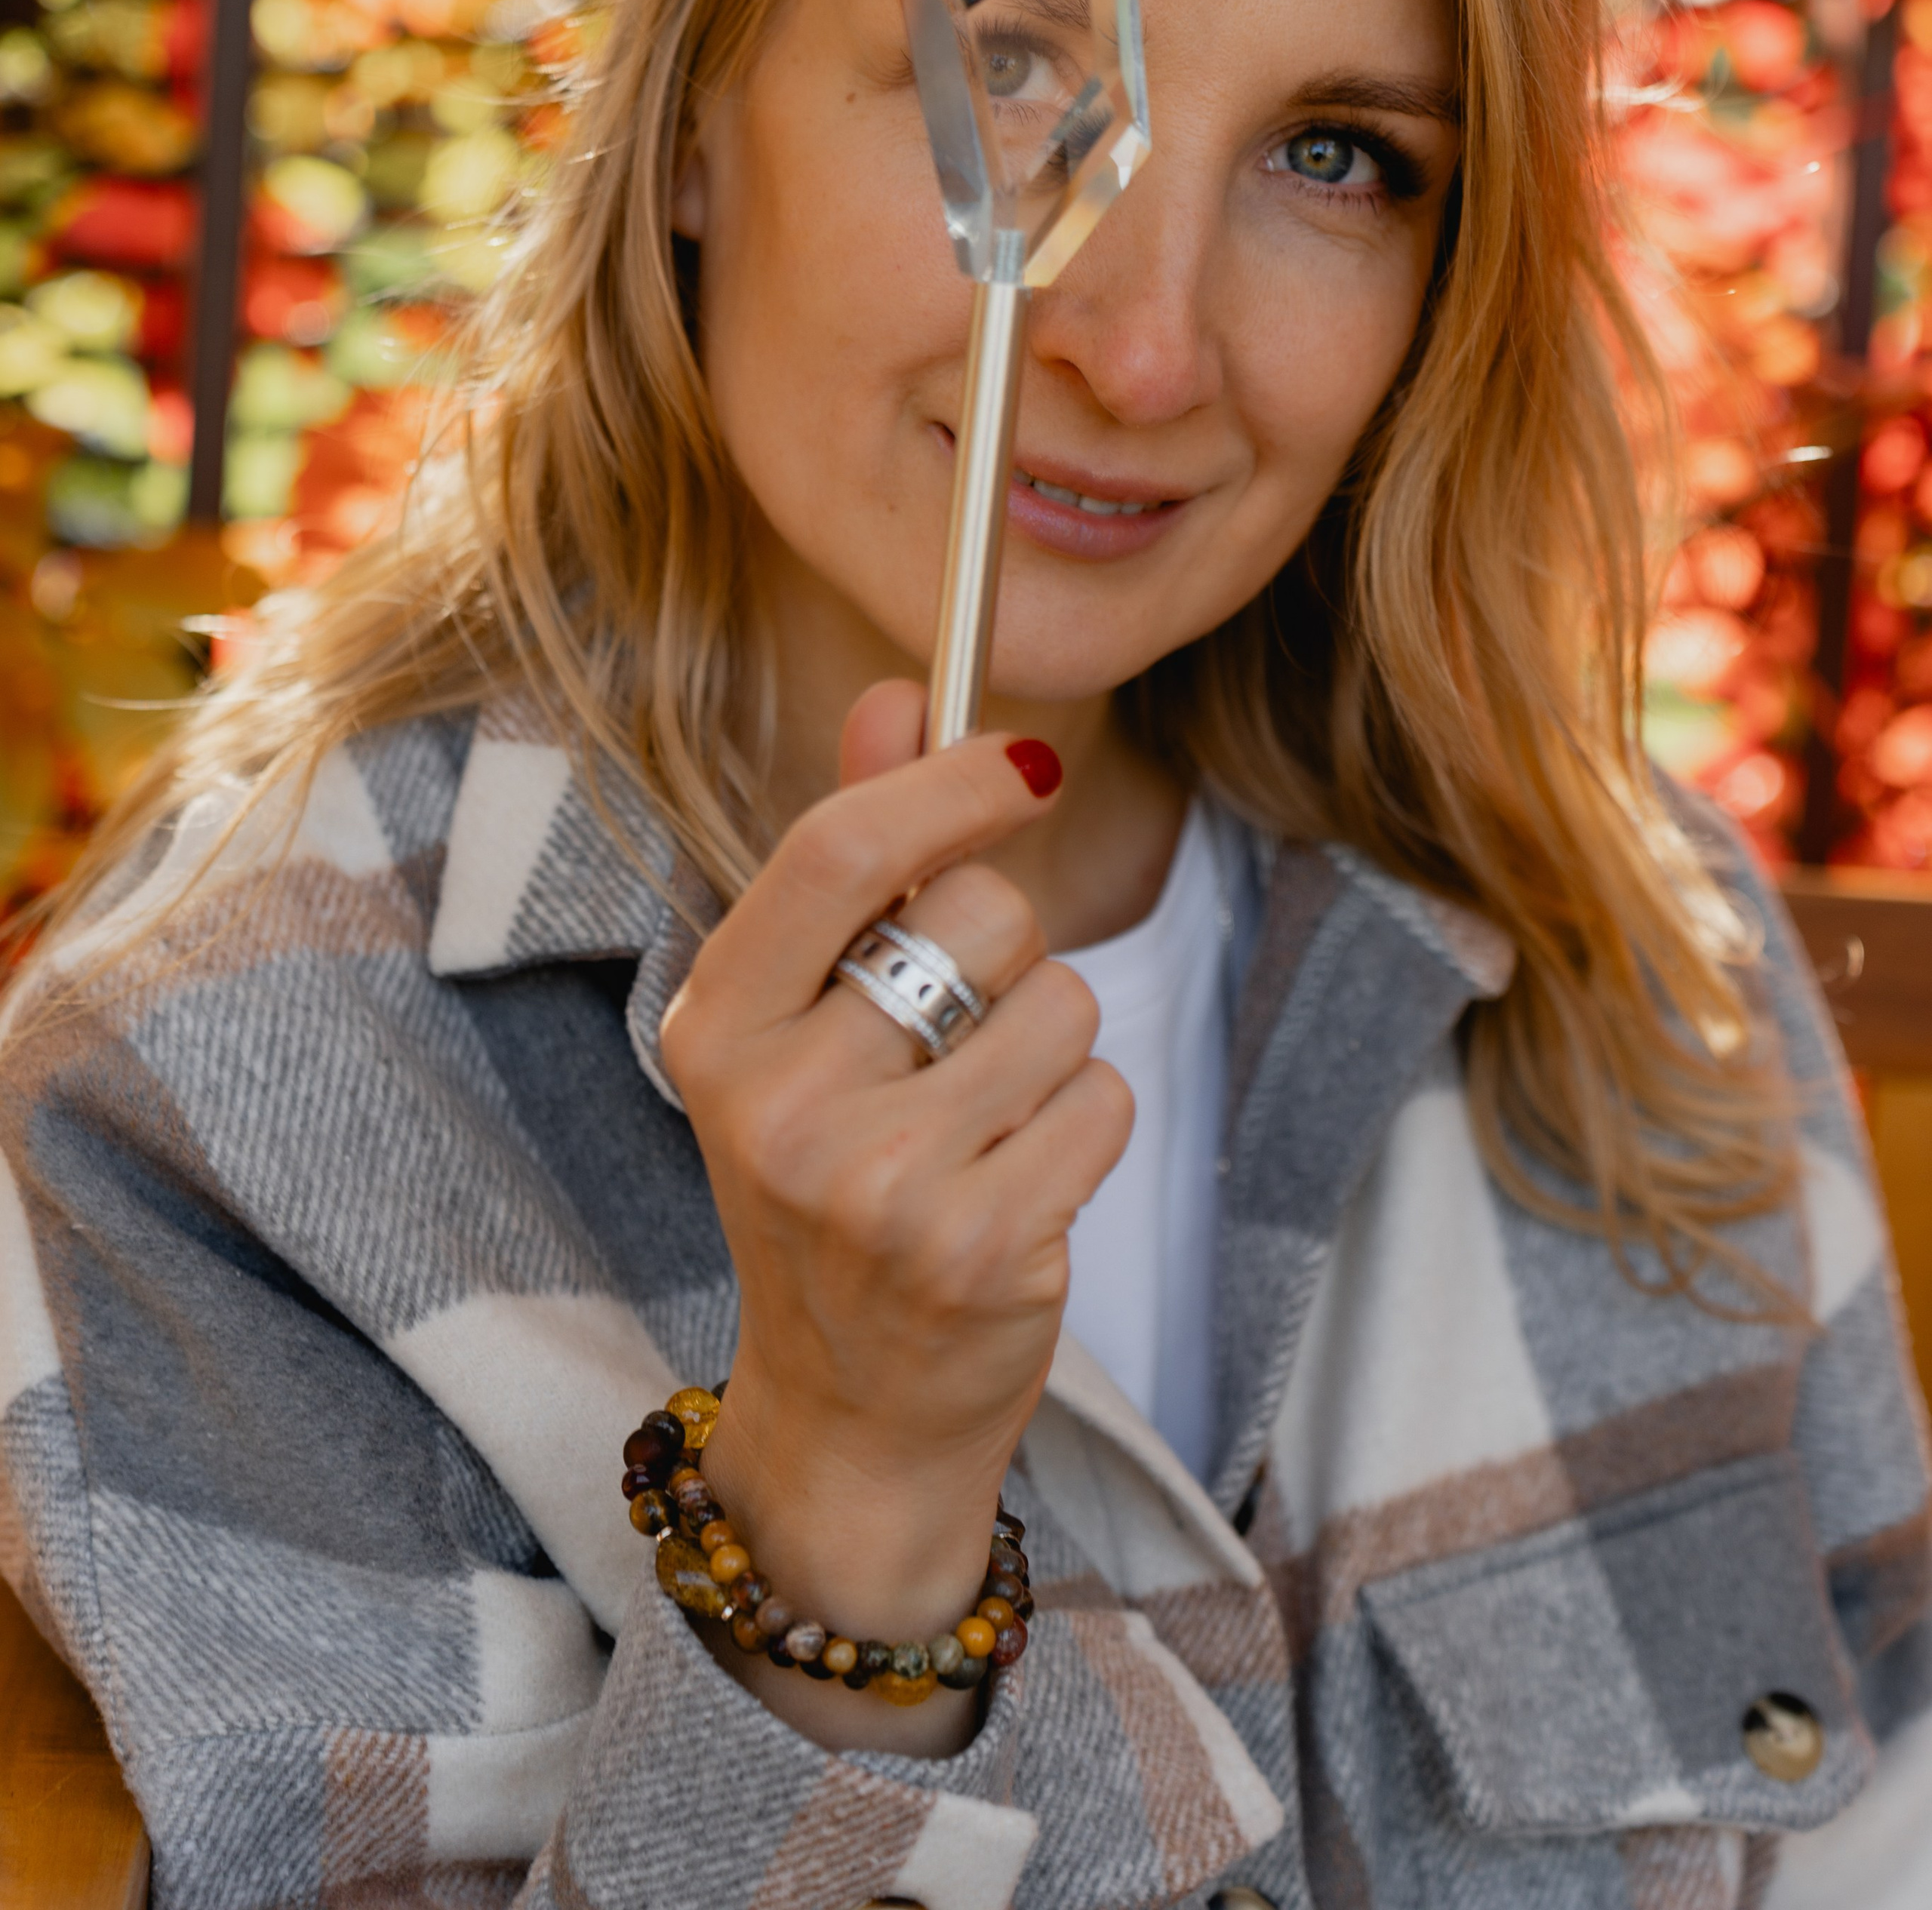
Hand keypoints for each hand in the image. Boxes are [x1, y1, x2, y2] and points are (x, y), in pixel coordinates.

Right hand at [660, 679, 1132, 1752]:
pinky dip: (1086, 1125)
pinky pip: (1106, 1099)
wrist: (848, 1411)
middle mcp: (782, 1106)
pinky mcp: (985, 1250)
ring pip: (1064, 1006)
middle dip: (1005, 951)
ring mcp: (882, 1188)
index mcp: (717, 1028)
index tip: (1022, 757)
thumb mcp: (802, 1019)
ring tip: (981, 1123)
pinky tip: (1018, 1183)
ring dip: (1052, 1048)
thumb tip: (905, 694)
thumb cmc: (829, 1178)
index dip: (944, 783)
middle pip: (981, 915)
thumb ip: (851, 853)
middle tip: (953, 1036)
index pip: (832, 853)